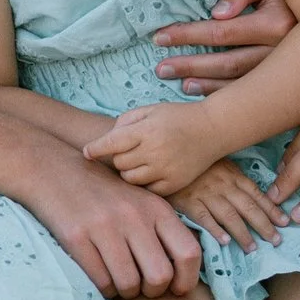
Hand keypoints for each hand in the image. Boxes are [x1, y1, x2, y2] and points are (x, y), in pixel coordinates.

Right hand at [19, 150, 202, 298]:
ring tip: (120, 281)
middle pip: (160, 277)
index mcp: (157, 209)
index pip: (189, 252)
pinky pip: (101, 281)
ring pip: (129, 284)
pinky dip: (103, 288)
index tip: (177, 289)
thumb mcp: (142, 202)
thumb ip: (164, 230)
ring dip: (125, 292)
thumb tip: (186, 270)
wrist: (57, 171)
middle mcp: (134, 217)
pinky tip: (101, 276)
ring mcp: (105, 226)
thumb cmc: (106, 195)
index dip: (187, 280)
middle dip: (153, 291)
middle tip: (142, 287)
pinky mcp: (77, 237)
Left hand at [84, 101, 226, 196]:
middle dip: (119, 157)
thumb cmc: (178, 117)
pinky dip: (145, 182)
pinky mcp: (174, 183)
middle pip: (119, 163)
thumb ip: (126, 120)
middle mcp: (155, 151)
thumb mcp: (152, 109)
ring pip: (130, 179)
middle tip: (128, 152)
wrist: (213, 129)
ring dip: (130, 171)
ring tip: (140, 161)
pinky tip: (151, 172)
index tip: (86, 153)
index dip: (95, 149)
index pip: (111, 143)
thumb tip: (107, 139)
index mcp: (147, 130)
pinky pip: (147, 189)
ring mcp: (165, 169)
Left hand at [153, 0, 292, 95]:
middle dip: (190, 65)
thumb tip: (217, 13)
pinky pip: (252, 94)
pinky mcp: (288, 82)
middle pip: (226, 63)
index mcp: (277, 24)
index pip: (221, 32)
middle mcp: (283, 52)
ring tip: (178, 82)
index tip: (160, 37)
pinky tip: (203, 94)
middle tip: (161, 68)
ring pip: (239, 83)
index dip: (188, 34)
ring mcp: (286, 72)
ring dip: (205, 85)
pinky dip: (225, 95)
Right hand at [170, 159, 285, 252]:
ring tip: (253, 247)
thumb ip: (234, 180)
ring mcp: (206, 194)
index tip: (285, 222)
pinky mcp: (188, 202)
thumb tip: (253, 197)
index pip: (256, 194)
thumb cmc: (196, 163)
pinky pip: (204, 217)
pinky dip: (215, 229)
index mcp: (233, 175)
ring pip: (229, 215)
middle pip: (248, 207)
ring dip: (243, 232)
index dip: (272, 209)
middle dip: (264, 225)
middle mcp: (224, 185)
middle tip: (277, 240)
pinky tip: (224, 242)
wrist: (168, 156)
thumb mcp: (220, 164)